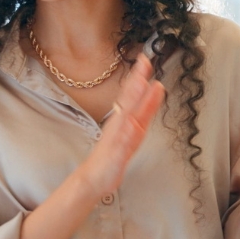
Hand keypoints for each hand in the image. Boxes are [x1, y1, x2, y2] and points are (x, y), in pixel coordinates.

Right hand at [79, 55, 164, 195]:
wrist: (93, 179)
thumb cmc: (111, 156)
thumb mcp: (127, 134)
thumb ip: (136, 118)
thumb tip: (145, 101)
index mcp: (122, 121)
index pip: (131, 95)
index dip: (138, 77)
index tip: (144, 59)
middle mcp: (119, 126)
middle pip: (129, 100)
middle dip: (137, 80)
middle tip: (144, 62)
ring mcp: (117, 138)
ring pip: (127, 116)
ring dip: (134, 99)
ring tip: (142, 83)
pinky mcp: (116, 154)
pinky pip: (123, 142)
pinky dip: (128, 131)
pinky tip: (133, 122)